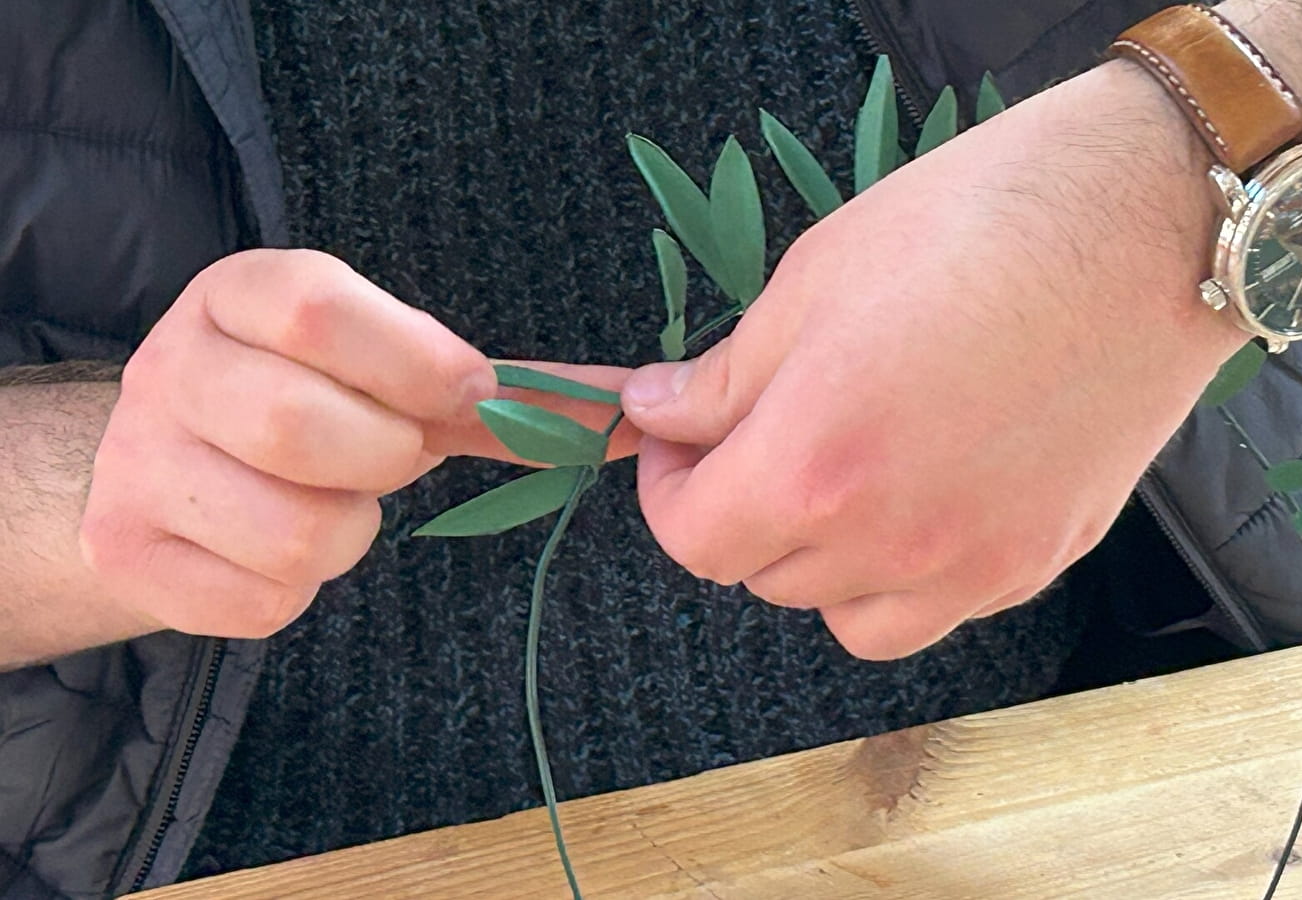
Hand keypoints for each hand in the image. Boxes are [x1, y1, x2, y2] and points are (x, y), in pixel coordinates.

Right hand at [81, 249, 633, 639]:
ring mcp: (135, 461)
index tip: (464, 394)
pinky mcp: (122, 551)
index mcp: (241, 294)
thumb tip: (642, 409)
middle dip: (383, 460)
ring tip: (330, 502)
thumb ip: (507, 391)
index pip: (323, 310)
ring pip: (291, 531)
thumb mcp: (396, 374)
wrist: (170, 468)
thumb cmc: (316, 404)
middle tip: (386, 458)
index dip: (417, 364)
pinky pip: (256, 602)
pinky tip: (273, 546)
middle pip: (303, 428)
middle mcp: (170, 364)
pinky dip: (293, 590)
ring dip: (345, 534)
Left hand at [622, 63, 1246, 659]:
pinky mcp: (1038, 564)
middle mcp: (890, 541)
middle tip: (760, 434)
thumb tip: (652, 414)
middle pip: (764, 576)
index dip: (668, 490)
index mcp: (814, 465)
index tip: (678, 443)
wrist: (1146, 223)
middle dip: (741, 509)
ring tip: (845, 476)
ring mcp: (973, 566)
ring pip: (847, 614)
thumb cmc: (981, 224)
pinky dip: (905, 572)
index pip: (693, 540)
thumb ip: (724, 375)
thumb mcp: (817, 277)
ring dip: (821, 560)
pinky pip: (936, 609)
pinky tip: (924, 493)